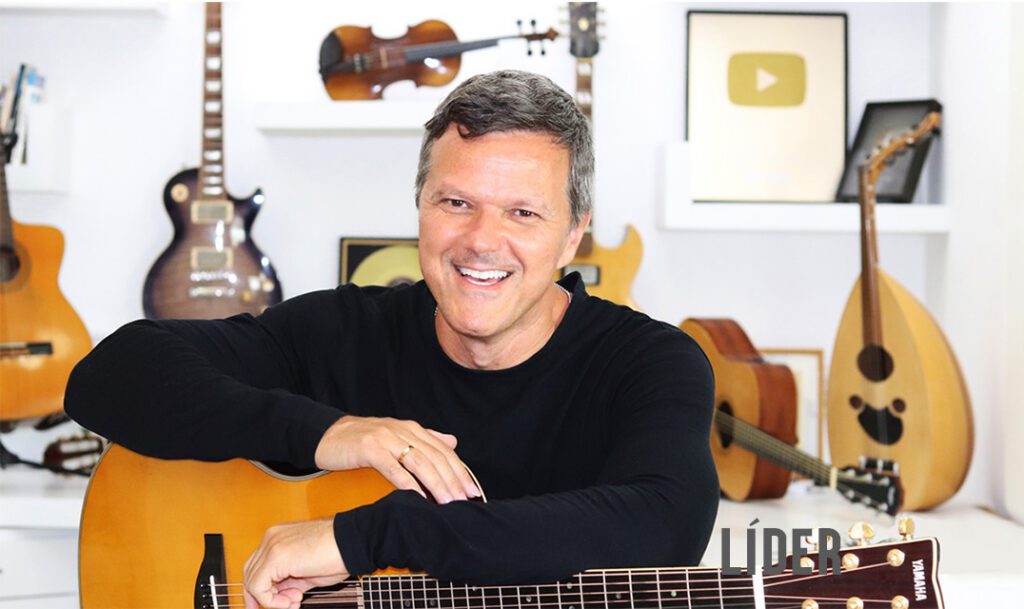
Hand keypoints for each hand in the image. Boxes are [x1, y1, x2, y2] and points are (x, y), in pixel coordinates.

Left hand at [243, 518, 347, 608]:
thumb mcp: (307, 570)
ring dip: (271, 600)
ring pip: (252, 581)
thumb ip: (289, 580)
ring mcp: (271, 545)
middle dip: (262, 597)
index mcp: (279, 537)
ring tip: (295, 601)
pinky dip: (271, 600)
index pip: (257, 566)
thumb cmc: (338, 553)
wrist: (354, 542)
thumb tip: (279, 596)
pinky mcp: (275, 556)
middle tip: (284, 607)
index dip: (262, 590)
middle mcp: (271, 538)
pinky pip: (258, 586)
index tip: (275, 604)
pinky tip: (290, 601)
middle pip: (250, 573)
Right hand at [314, 415, 478, 503]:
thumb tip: (453, 442)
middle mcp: (403, 431)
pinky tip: (418, 496)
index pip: (444, 452)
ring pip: (419, 462)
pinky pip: (393, 468)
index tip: (472, 491)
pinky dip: (408, 483)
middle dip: (453, 480)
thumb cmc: (364, 440)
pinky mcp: (369, 448)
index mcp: (413, 429)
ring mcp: (386, 438)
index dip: (460, 471)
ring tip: (448, 501)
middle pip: (435, 457)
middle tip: (464, 500)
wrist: (329, 435)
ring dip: (436, 483)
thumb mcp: (398, 436)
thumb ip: (425, 439)